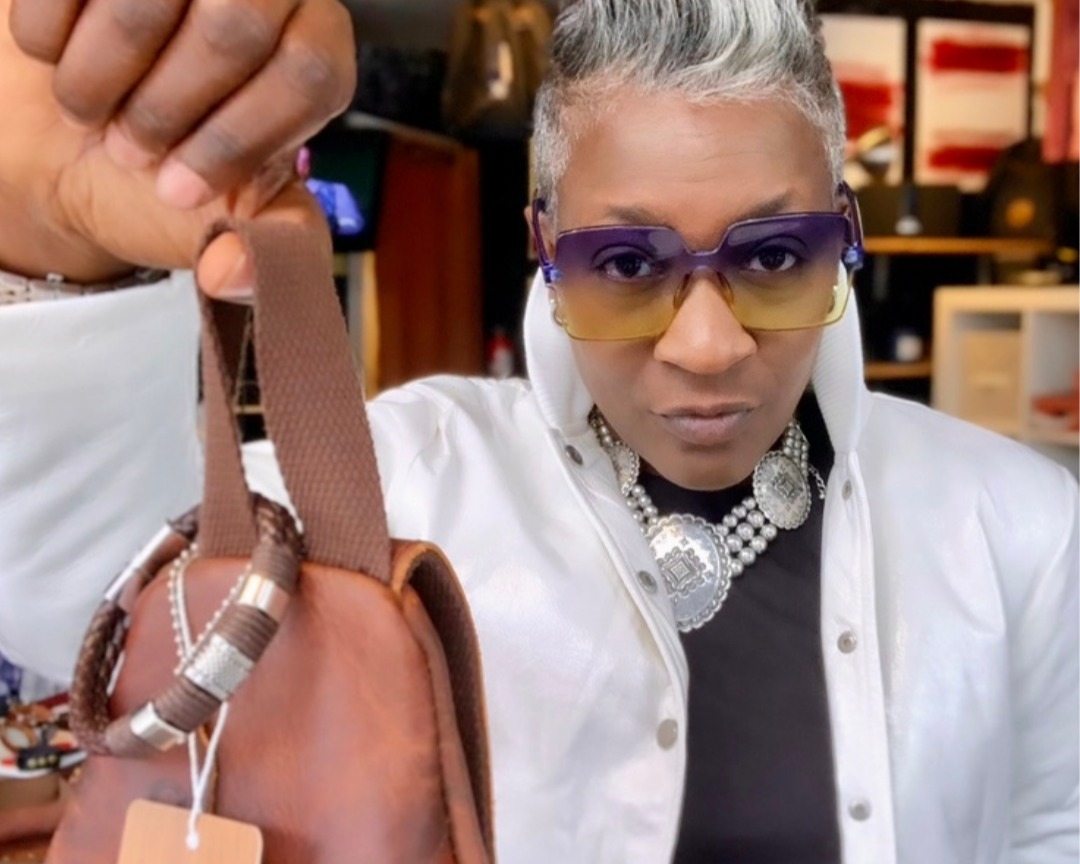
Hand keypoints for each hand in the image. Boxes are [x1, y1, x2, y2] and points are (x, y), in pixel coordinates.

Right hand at [1, 0, 355, 290]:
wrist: (76, 147)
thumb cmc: (170, 175)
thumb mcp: (238, 222)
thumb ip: (274, 254)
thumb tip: (237, 274)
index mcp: (315, 47)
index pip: (308, 73)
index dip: (241, 138)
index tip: (181, 189)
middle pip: (235, 25)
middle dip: (167, 109)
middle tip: (133, 149)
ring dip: (101, 77)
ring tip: (92, 113)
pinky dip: (49, 38)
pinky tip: (60, 62)